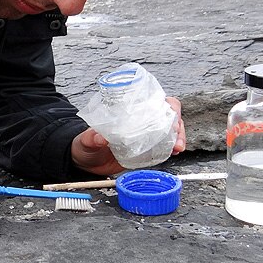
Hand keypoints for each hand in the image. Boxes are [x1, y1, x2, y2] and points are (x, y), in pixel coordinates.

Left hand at [71, 97, 185, 174]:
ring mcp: (145, 136)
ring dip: (178, 138)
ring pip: (170, 132)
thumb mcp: (86, 140)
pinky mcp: (145, 152)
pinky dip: (171, 150)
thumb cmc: (85, 144)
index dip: (168, 106)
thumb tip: (100, 138)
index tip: (171, 116)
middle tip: (177, 141)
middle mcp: (141, 121)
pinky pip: (164, 148)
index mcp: (129, 111)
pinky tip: (174, 154)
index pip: (155, 101)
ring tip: (178, 149)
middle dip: (178, 125)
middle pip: (168, 116)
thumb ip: (91, 137)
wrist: (84, 161)